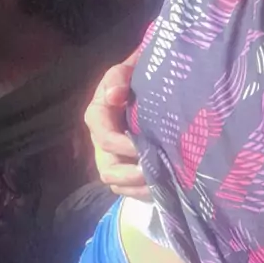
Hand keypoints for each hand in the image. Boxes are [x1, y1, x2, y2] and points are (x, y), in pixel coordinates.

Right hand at [84, 51, 150, 200]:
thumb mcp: (127, 71)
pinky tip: (164, 187)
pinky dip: (144, 192)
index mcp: (99, 116)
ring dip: (138, 186)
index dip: (121, 145)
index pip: (103, 136)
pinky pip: (129, 190)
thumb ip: (119, 77)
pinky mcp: (125, 170)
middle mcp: (102, 142)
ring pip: (117, 183)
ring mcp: (113, 158)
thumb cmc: (136, 79)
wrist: (150, 89)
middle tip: (153, 172)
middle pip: (107, 168)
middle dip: (130, 174)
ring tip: (161, 184)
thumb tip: (114, 96)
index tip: (143, 146)